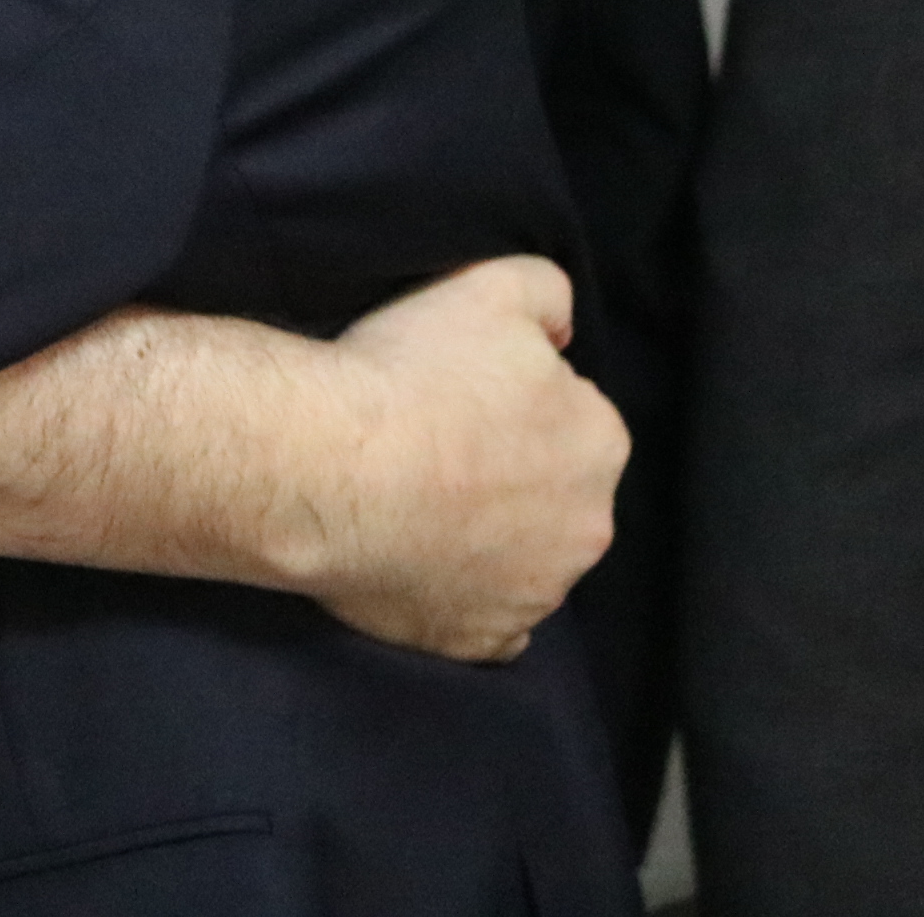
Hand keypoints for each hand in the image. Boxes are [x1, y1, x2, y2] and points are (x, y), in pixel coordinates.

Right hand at [279, 256, 626, 662]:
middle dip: (513, 476)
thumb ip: (549, 293)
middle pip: (555, 494)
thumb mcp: (491, 284)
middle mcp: (586, 527)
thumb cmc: (408, 374)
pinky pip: (487, 625)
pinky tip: (418, 564)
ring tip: (414, 503)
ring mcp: (536, 593)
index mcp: (599, 442)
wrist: (324, 467)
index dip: (514, 403)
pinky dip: (461, 599)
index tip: (460, 398)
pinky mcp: (481, 639)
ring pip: (525, 560)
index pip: (571, 417)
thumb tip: (559, 331)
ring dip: (488, 539)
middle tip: (435, 448)